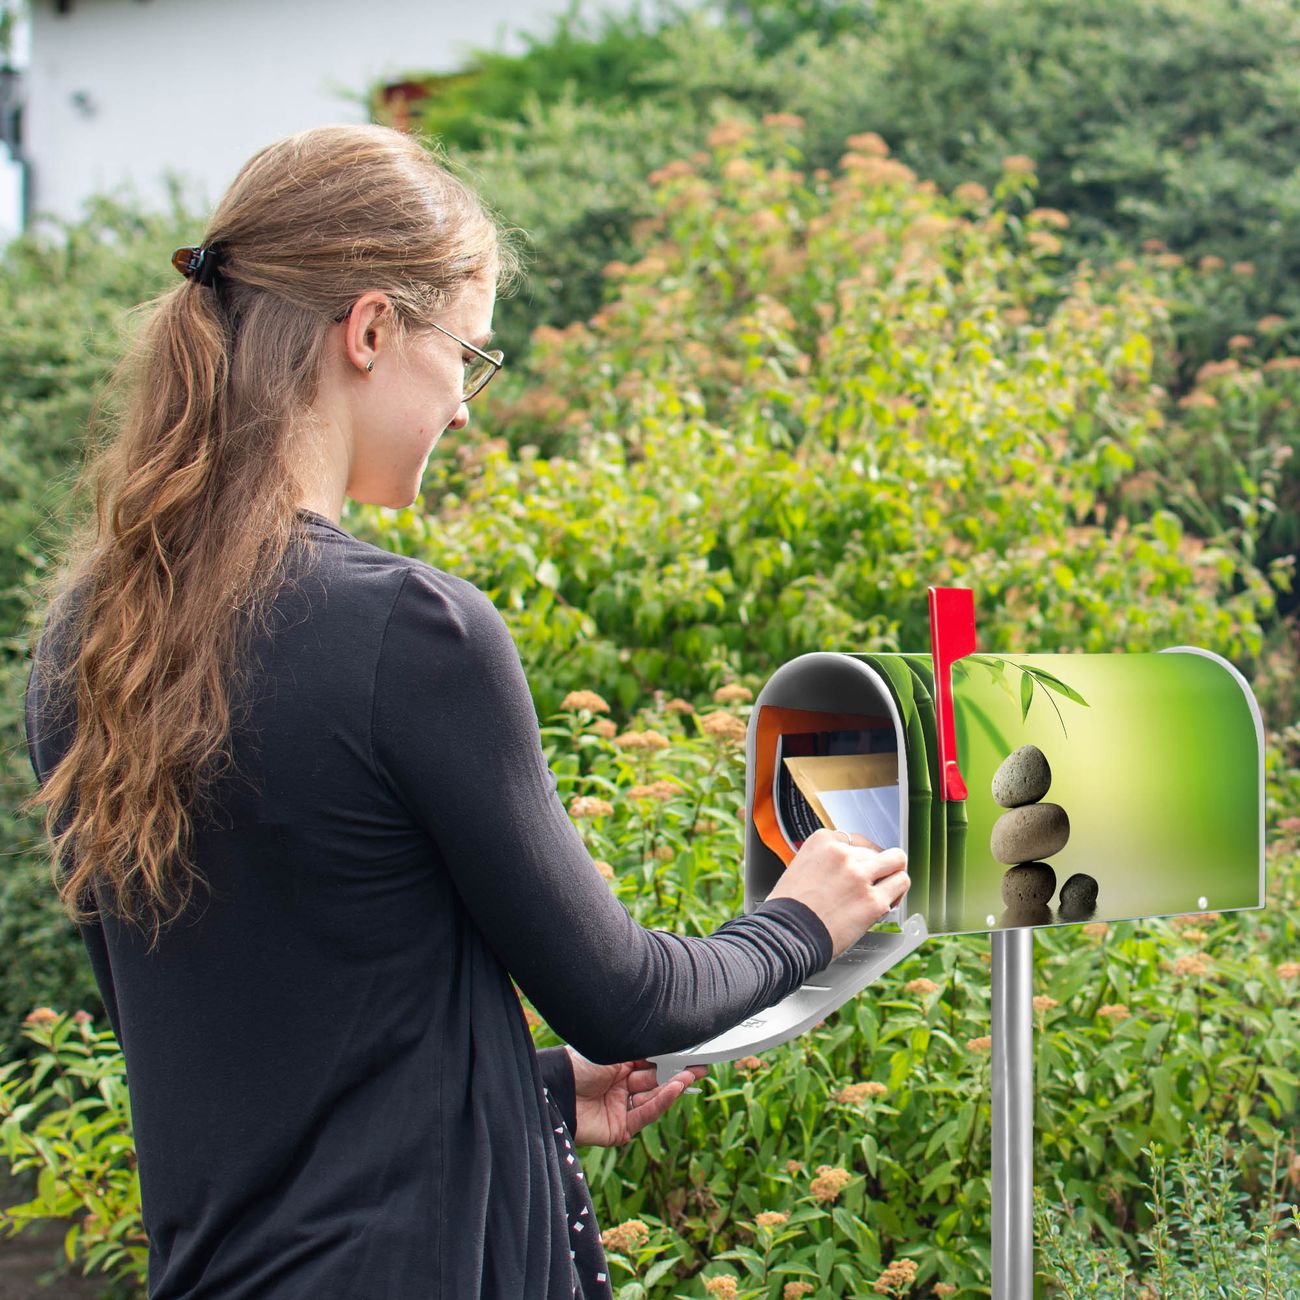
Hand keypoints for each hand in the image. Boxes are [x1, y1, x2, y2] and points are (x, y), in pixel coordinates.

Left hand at [565, 1046, 706, 1146]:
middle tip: (701, 1066)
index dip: (669, 1059)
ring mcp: (619, 1108)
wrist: (555, 1090)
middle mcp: (619, 1086)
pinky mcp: (618, 1129)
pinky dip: (661, 1102)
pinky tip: (674, 1088)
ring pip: (652, 1098)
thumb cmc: (579, 1064)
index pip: (649, 1062)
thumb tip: (668, 1044)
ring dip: (671, 1087)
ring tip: (689, 1075)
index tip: (691, 1053)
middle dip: (677, 1073)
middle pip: (654, 1080)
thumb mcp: (614, 1051)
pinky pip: (644, 1114)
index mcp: (616, 1064)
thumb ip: (642, 1052)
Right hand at [764, 827, 908, 959]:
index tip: (860, 867)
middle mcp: (842, 854)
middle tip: (873, 882)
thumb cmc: (787, 909)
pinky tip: (887, 902)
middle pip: (876, 851)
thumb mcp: (799, 868)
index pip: (856, 840)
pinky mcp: (873, 900)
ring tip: (888, 887)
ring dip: (893, 874)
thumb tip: (842, 868)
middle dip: (876, 867)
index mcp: (821, 842)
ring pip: (897, 861)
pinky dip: (897, 893)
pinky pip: (900, 884)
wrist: (786, 936)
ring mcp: (859, 876)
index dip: (860, 856)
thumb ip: (823, 862)